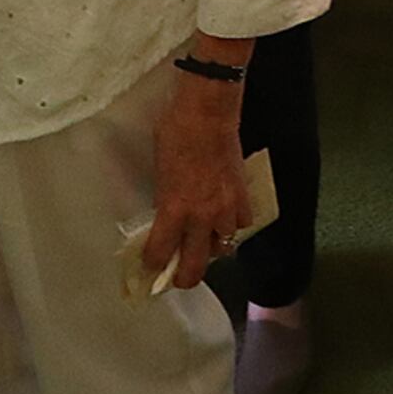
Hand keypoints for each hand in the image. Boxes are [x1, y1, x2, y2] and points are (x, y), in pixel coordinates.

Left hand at [138, 75, 253, 293]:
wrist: (208, 114)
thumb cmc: (176, 133)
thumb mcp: (160, 170)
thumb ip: (165, 199)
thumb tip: (166, 214)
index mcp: (173, 209)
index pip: (160, 251)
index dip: (152, 264)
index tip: (149, 267)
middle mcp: (201, 217)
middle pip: (195, 266)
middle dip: (184, 278)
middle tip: (178, 279)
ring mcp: (225, 209)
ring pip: (222, 248)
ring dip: (212, 248)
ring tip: (205, 243)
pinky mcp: (243, 197)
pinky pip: (241, 225)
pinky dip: (233, 226)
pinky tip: (226, 218)